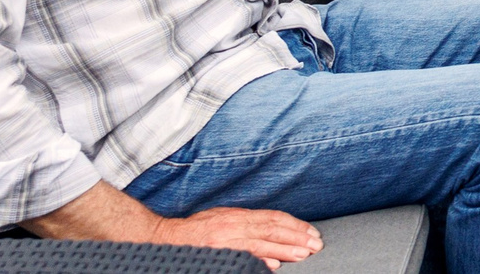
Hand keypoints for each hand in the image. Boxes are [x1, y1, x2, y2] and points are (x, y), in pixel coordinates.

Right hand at [150, 207, 322, 270]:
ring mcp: (224, 240)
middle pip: (271, 229)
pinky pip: (240, 256)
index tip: (311, 232)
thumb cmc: (196, 231)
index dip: (294, 225)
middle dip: (296, 237)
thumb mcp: (223, 218)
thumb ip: (246, 224)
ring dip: (284, 249)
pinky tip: (273, 265)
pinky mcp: (215, 253)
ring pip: (261, 243)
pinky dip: (258, 260)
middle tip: (315, 244)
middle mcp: (233, 225)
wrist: (164, 238)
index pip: (273, 218)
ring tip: (303, 254)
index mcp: (237, 215)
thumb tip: (272, 230)